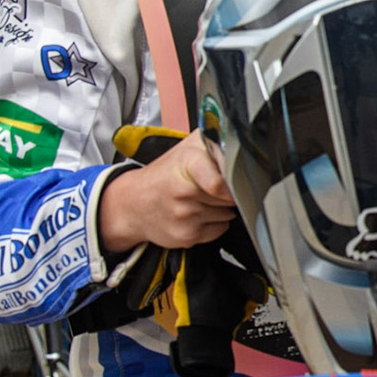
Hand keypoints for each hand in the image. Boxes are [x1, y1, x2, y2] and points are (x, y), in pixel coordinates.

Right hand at [99, 129, 235, 254]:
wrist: (132, 203)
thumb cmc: (165, 174)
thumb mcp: (189, 147)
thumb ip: (217, 140)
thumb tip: (243, 140)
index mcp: (187, 164)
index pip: (218, 182)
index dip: (231, 183)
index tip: (235, 180)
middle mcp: (184, 191)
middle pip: (231, 196)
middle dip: (229, 191)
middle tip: (211, 185)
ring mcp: (184, 216)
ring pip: (228, 213)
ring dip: (222, 207)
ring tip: (201, 198)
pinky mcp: (187, 236)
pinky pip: (221, 229)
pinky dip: (215, 222)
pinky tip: (198, 213)